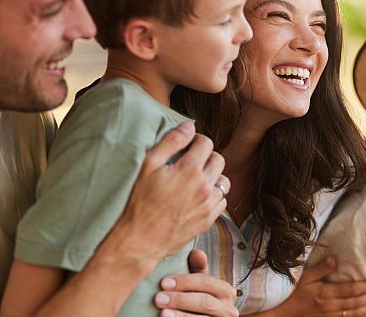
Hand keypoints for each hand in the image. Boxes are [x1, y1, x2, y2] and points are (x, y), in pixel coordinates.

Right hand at [116, 122, 228, 263]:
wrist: (141, 239)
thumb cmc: (141, 201)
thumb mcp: (149, 165)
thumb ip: (172, 142)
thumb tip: (189, 126)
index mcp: (190, 170)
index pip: (206, 143)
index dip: (196, 140)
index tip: (187, 146)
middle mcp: (204, 187)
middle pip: (219, 159)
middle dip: (206, 156)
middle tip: (190, 161)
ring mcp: (209, 205)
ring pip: (223, 181)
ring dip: (212, 176)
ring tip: (195, 179)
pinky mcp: (209, 220)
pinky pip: (222, 201)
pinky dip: (213, 196)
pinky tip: (197, 196)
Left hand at [154, 250, 237, 316]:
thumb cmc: (198, 298)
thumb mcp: (199, 284)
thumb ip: (197, 269)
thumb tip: (196, 252)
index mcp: (225, 291)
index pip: (206, 282)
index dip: (185, 281)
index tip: (164, 282)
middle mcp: (228, 309)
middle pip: (204, 302)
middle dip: (180, 300)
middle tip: (158, 299)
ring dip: (180, 315)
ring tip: (162, 313)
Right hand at [271, 256, 365, 316]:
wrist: (284, 314)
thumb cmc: (293, 294)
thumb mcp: (304, 278)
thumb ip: (320, 269)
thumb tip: (334, 258)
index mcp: (326, 293)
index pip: (350, 289)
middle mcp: (331, 305)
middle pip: (356, 302)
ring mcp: (331, 316)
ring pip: (355, 313)